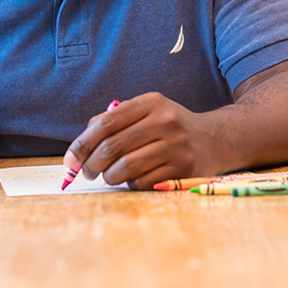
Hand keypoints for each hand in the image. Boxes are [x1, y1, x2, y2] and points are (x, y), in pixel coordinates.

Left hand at [62, 92, 218, 189]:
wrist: (216, 139)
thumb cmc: (171, 127)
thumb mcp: (148, 112)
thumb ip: (115, 120)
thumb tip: (80, 145)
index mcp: (152, 102)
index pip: (105, 123)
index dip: (82, 144)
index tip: (70, 160)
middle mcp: (165, 121)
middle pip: (112, 147)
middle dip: (91, 165)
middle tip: (86, 173)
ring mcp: (176, 145)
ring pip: (125, 167)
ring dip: (109, 177)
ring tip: (109, 176)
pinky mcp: (183, 168)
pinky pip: (143, 181)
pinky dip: (131, 184)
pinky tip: (133, 179)